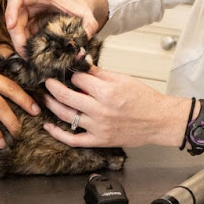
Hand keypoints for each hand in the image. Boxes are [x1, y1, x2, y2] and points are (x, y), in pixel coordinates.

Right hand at [5, 0, 103, 55]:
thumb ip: (89, 27)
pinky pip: (23, 38)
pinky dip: (27, 48)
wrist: (81, 10)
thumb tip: (82, 47)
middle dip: (17, 38)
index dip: (10, 11)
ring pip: (16, 31)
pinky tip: (35, 57)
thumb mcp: (88, 16)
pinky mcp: (31, 27)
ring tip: (31, 59)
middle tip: (26, 54)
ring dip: (21, 46)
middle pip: (14, 20)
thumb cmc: (81, 8)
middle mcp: (32, 5)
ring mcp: (30, 17)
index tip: (10, 25)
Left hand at [41, 66, 185, 148]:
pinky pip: (73, 139)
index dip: (70, 74)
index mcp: (107, 91)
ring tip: (45, 98)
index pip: (78, 80)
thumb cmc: (144, 99)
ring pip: (66, 116)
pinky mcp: (100, 140)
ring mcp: (99, 127)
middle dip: (52, 87)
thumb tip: (82, 63)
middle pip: (66, 96)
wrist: (158, 121)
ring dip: (51, 105)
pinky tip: (49, 125)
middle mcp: (101, 110)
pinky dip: (58, 133)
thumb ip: (99, 73)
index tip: (65, 72)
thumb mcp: (123, 79)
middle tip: (46, 82)